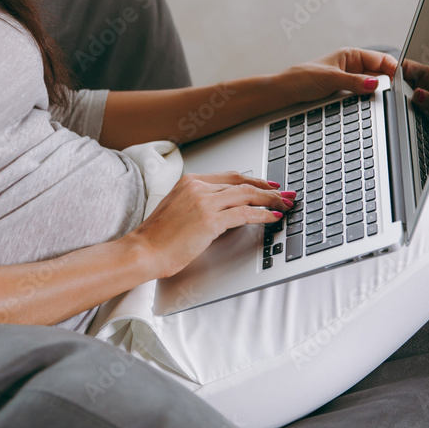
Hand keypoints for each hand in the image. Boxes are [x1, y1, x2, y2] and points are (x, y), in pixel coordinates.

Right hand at [124, 171, 292, 279]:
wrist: (143, 250)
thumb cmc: (157, 237)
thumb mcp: (177, 209)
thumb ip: (198, 203)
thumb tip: (224, 210)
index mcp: (189, 181)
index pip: (230, 176)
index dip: (253, 180)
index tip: (267, 185)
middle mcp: (198, 186)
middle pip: (242, 183)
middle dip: (267, 188)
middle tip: (284, 194)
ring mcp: (204, 202)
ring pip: (247, 195)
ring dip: (270, 200)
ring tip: (284, 205)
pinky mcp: (209, 220)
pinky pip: (244, 213)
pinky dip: (263, 214)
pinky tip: (272, 217)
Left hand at [279, 47, 397, 105]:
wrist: (284, 92)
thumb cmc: (301, 78)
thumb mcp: (332, 79)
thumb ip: (354, 82)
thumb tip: (375, 85)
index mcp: (351, 55)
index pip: (381, 59)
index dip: (393, 68)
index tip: (401, 80)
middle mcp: (352, 66)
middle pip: (379, 74)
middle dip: (385, 82)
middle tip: (392, 93)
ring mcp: (349, 80)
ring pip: (371, 86)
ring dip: (375, 92)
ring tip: (380, 98)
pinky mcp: (344, 92)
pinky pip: (361, 95)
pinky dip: (366, 99)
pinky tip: (368, 103)